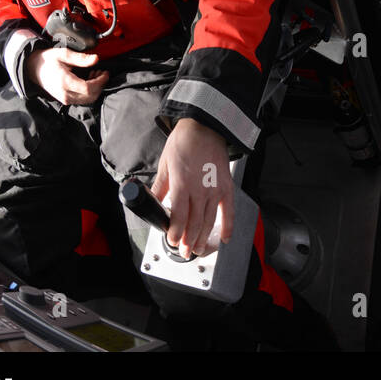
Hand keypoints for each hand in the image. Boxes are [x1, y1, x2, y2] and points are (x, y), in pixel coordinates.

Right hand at [25, 46, 107, 104]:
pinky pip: (82, 99)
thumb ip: (80, 58)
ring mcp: (64, 98)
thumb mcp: (63, 54)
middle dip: (100, 84)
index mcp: (64, 82)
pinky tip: (89, 80)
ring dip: (96, 88)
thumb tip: (96, 59)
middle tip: (102, 72)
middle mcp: (64, 94)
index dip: (100, 81)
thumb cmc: (47, 60)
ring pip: (88, 99)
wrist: (32, 68)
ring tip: (95, 74)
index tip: (105, 72)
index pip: (88, 88)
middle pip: (90, 96)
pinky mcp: (65, 99)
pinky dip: (89, 92)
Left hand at [150, 118, 232, 258]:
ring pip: (210, 220)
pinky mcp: (227, 186)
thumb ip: (159, 188)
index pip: (179, 216)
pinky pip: (228, 210)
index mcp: (182, 183)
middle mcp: (200, 189)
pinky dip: (228, 225)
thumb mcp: (165, 164)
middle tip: (183, 252)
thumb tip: (151, 203)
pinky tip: (224, 238)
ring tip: (197, 249)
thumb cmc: (184, 142)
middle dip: (188, 241)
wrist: (205, 127)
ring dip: (203, 238)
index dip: (176, 232)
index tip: (172, 241)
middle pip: (195, 222)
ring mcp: (215, 189)